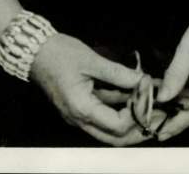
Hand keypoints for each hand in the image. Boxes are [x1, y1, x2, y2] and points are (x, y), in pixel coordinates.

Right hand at [29, 33, 149, 145]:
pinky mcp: (76, 109)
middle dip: (138, 130)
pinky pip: (100, 119)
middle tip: (157, 117)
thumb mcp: (90, 59)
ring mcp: (76, 116)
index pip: (118, 125)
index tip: (148, 97)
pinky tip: (128, 99)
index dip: (137, 114)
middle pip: (115, 139)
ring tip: (147, 108)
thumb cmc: (59, 53)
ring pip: (108, 132)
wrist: (31, 49)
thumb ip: (118, 73)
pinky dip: (116, 113)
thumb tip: (144, 81)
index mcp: (82, 108)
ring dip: (129, 123)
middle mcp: (79, 119)